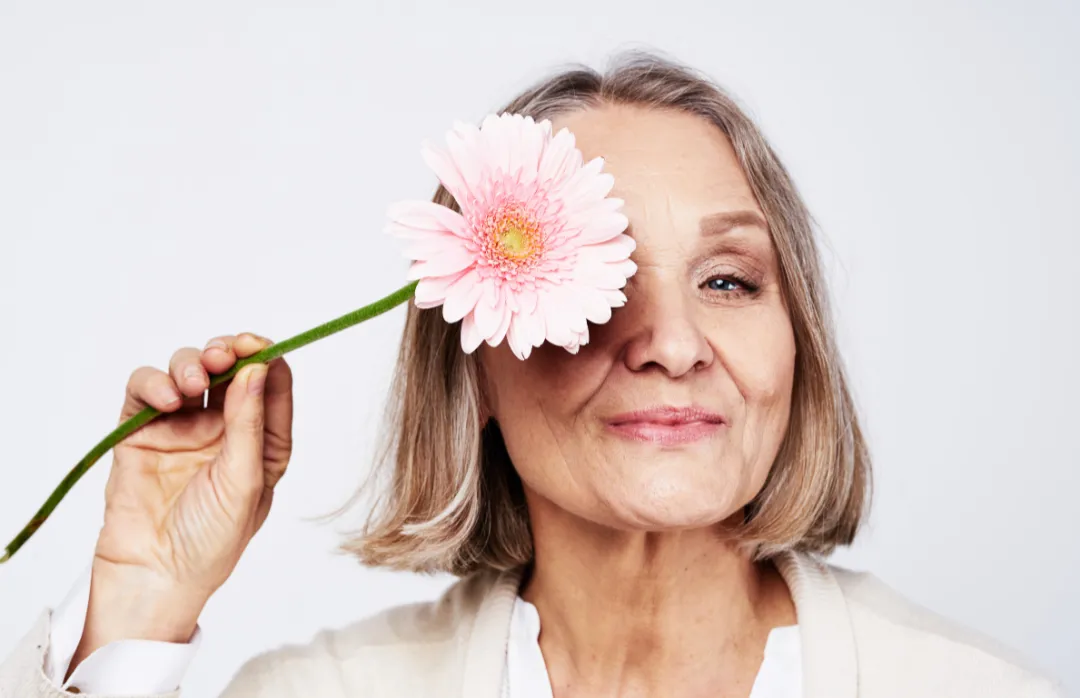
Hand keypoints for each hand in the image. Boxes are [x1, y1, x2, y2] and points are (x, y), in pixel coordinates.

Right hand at [69, 333, 292, 675]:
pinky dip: (153, 383)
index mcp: (262, 441)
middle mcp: (224, 429)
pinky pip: (145, 390)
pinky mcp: (142, 432)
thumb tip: (258, 368)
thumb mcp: (245, 482)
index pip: (271, 384)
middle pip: (228, 368)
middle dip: (226, 352)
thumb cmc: (211, 541)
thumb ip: (250, 423)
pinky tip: (165, 400)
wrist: (153, 577)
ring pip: (187, 370)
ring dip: (190, 364)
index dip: (265, 357)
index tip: (257, 344)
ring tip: (191, 386)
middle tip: (222, 355)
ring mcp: (181, 428)